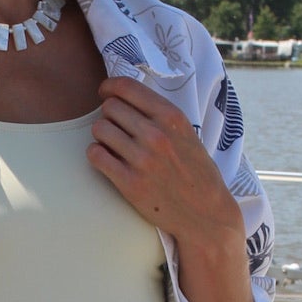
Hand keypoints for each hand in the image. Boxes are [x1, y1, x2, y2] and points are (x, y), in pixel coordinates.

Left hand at [88, 79, 255, 301]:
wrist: (205, 215)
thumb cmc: (196, 172)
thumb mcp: (187, 134)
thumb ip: (161, 115)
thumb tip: (125, 95)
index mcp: (172, 118)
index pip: (127, 88)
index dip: (110, 87)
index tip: (105, 92)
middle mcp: (157, 136)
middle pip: (110, 108)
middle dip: (108, 114)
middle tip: (115, 126)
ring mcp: (142, 160)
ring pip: (100, 129)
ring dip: (101, 135)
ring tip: (112, 144)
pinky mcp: (129, 184)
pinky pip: (96, 156)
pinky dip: (96, 154)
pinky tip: (106, 159)